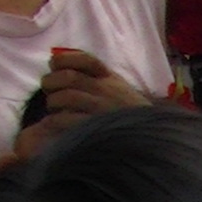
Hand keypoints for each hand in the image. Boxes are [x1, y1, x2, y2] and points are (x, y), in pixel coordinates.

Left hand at [13, 48, 156, 153]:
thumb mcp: (123, 92)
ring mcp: (100, 110)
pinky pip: (65, 120)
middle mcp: (106, 91)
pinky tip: (52, 125)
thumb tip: (67, 68)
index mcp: (111, 80)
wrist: (152, 142)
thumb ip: (102, 80)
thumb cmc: (134, 119)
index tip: (54, 65)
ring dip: (52, 103)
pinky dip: (53, 121)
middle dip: (51, 82)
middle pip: (69, 77)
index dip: (64, 59)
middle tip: (49, 91)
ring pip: (64, 97)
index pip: (86, 59)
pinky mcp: (94, 128)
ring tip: (54, 110)